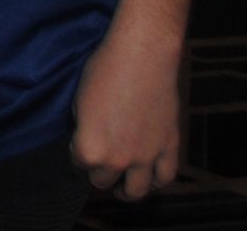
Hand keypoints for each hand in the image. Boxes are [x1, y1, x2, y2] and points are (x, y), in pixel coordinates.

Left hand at [69, 27, 184, 199]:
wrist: (142, 55)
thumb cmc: (103, 70)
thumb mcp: (78, 99)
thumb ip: (83, 127)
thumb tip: (86, 135)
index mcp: (90, 149)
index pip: (78, 163)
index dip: (76, 152)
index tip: (78, 142)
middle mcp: (118, 160)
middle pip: (103, 180)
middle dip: (98, 171)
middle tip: (98, 162)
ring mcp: (146, 156)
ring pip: (136, 190)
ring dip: (127, 191)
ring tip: (122, 189)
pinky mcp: (169, 146)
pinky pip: (165, 176)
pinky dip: (157, 181)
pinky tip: (150, 180)